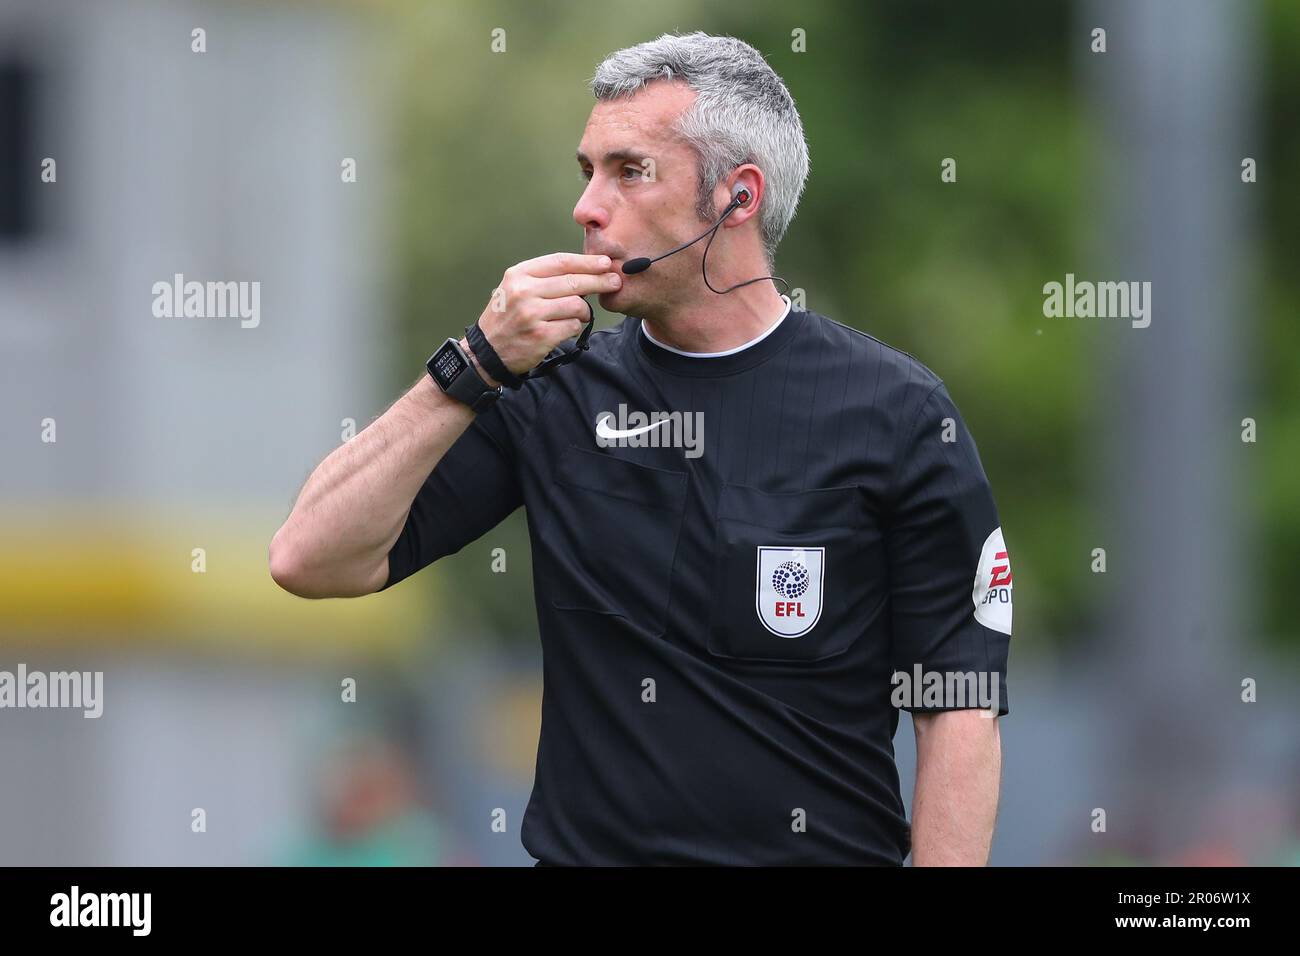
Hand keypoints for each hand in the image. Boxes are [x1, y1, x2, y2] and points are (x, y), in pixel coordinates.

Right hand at [476, 253, 620, 375]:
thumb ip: (544, 278)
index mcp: (519, 275)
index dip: (586, 261)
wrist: (486, 352)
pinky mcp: (541, 336)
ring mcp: (532, 314)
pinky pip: (572, 326)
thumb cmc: (506, 318)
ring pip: (576, 305)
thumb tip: (583, 271)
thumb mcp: (515, 288)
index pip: (560, 262)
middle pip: (573, 282)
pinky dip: (575, 327)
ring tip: (581, 313)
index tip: (605, 262)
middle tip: (615, 281)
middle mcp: (524, 292)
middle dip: (599, 281)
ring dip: (584, 310)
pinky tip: (567, 328)